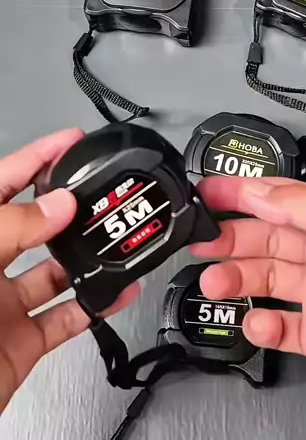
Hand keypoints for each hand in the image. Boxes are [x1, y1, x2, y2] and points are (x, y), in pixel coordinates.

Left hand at [0, 129, 138, 413]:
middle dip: (71, 207)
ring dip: (89, 257)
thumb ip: (12, 227)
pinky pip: (67, 317)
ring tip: (118, 239)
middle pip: (35, 225)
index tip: (72, 140)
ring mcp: (2, 305)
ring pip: (56, 270)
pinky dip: (96, 304)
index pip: (3, 182)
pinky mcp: (21, 342)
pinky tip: (117, 290)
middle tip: (103, 191)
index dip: (38, 157)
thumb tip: (58, 203)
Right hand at [191, 177, 305, 437]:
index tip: (206, 193)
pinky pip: (282, 326)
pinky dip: (263, 325)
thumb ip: (303, 206)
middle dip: (231, 237)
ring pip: (269, 280)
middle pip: (268, 238)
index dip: (241, 193)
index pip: (280, 197)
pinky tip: (256, 323)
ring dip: (238, 279)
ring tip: (217, 282)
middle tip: (201, 242)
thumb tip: (260, 189)